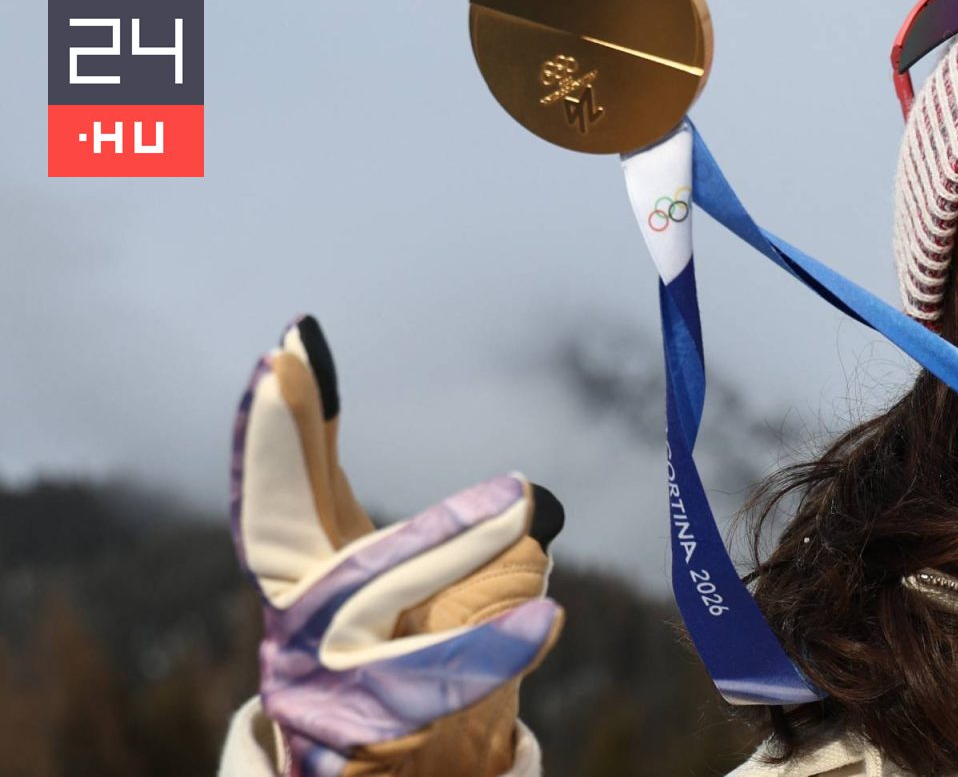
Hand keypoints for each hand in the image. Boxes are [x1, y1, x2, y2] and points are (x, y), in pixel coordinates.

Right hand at [229, 315, 563, 775]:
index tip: (288, 348)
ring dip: (447, 546)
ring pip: (373, 600)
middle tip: (322, 377)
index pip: (291, 488)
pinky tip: (547, 617)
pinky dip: (485, 650)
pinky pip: (425, 685)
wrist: (415, 776)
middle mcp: (297, 620)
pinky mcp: (355, 734)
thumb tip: (539, 506)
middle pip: (302, 532)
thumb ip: (480, 541)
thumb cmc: (426, 666)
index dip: (285, 423)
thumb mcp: (451, 591)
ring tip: (525, 506)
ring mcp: (315, 679)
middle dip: (309, 442)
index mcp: (313, 571)